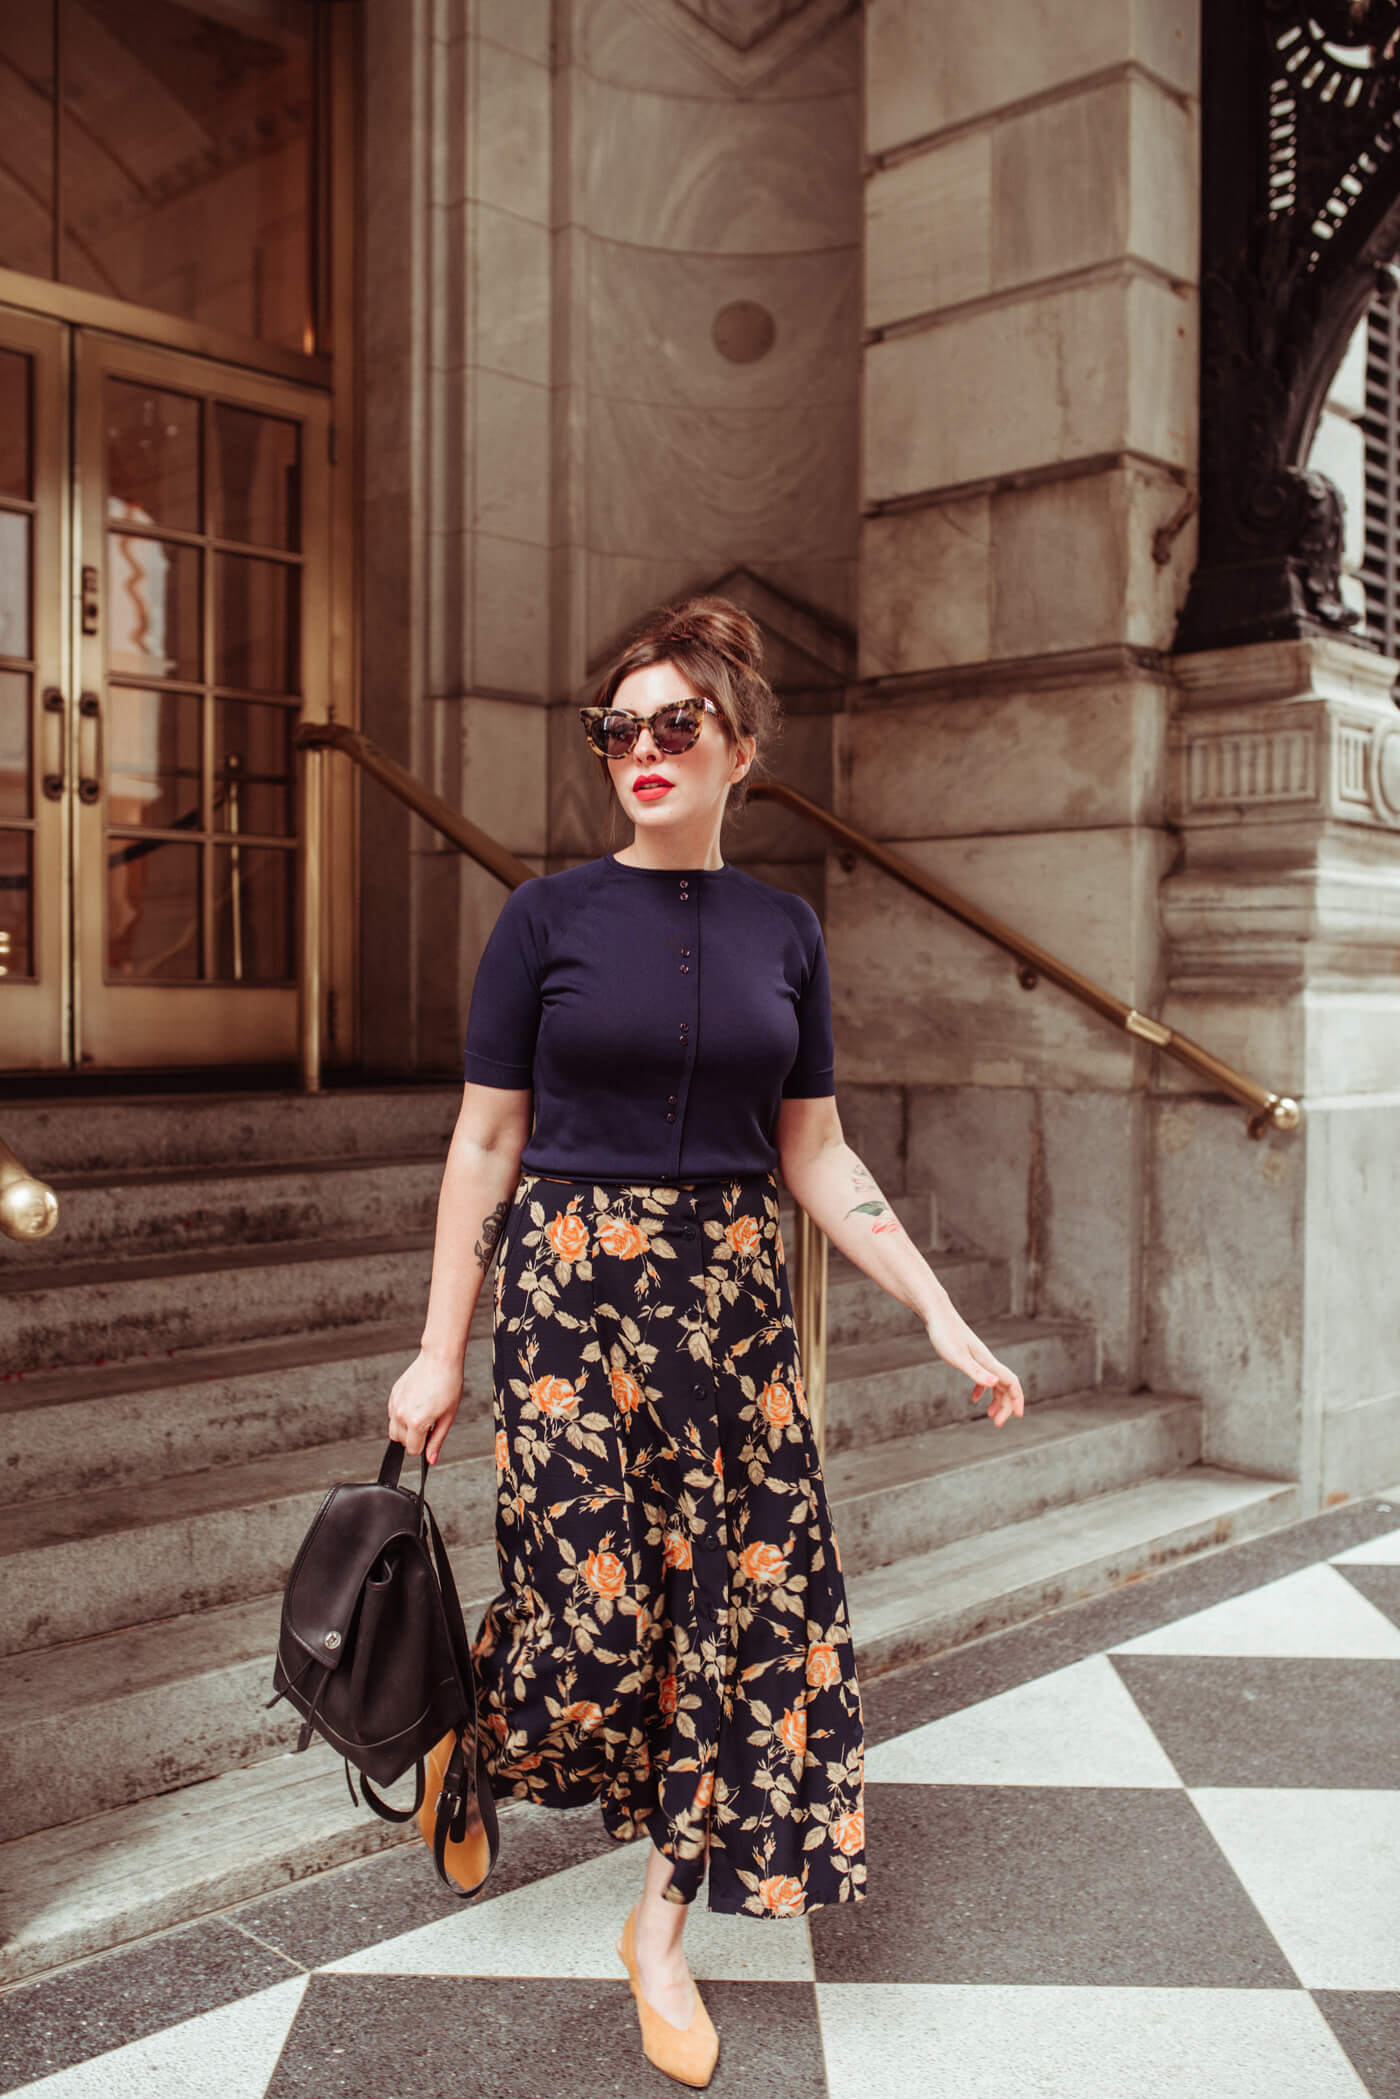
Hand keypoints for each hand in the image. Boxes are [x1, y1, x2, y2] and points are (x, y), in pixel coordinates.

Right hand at [388, 1348, 463, 1463]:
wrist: (439, 1359)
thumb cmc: (448, 1385)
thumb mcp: (448, 1417)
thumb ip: (437, 1440)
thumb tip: (430, 1459)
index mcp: (416, 1422)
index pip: (413, 1449)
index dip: (424, 1446)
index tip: (431, 1436)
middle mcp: (401, 1414)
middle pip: (401, 1442)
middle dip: (414, 1438)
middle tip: (429, 1423)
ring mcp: (395, 1404)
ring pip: (393, 1430)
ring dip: (405, 1429)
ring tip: (422, 1414)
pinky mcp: (393, 1395)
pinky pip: (392, 1414)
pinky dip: (401, 1415)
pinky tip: (416, 1404)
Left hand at [924, 1295, 1024, 1427]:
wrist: (937, 1313)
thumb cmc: (945, 1334)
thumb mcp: (958, 1357)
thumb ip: (977, 1372)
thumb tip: (995, 1385)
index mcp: (988, 1362)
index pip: (1011, 1383)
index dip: (1017, 1400)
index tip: (1017, 1417)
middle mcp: (988, 1360)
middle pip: (1006, 1385)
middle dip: (1006, 1405)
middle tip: (997, 1424)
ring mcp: (979, 1358)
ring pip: (996, 1382)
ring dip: (997, 1400)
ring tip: (991, 1416)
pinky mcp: (969, 1355)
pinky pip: (983, 1376)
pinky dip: (982, 1389)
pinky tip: (974, 1398)